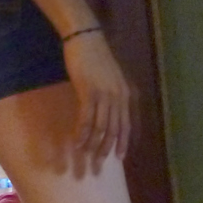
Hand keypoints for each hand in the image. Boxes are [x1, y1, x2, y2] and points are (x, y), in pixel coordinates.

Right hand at [62, 29, 131, 159]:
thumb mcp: (110, 76)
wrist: (85, 37)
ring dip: (92, 144)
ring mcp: (104, 95)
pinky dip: (82, 134)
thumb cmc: (95, 55)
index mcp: (125, 93)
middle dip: (107, 149)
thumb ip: (112, 92)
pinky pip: (86, 119)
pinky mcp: (89, 92)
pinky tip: (76, 142)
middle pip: (114, 130)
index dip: (122, 142)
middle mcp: (118, 96)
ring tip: (85, 156)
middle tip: (99, 164)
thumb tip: (108, 108)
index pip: (127, 124)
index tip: (119, 158)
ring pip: (100, 127)